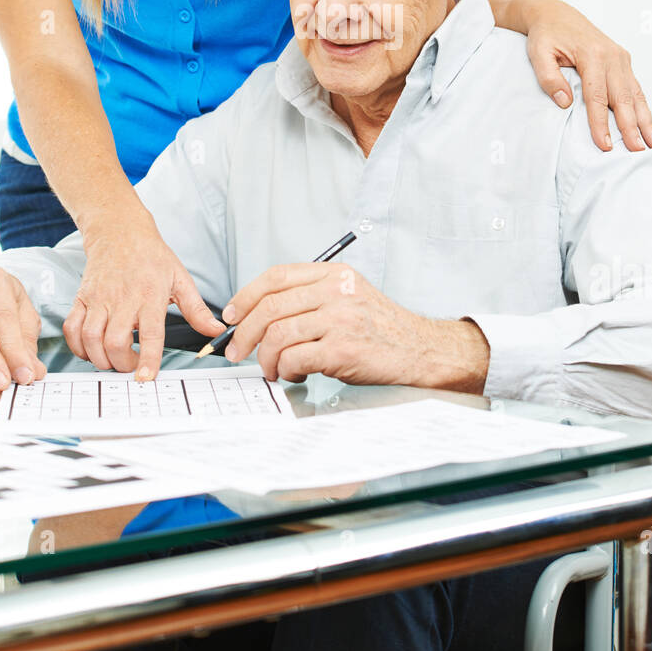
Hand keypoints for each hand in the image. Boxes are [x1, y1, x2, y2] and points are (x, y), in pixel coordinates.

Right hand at [63, 215, 223, 378]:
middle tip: (132, 367)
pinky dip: (78, 346)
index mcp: (150, 295)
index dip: (148, 359)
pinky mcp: (82, 298)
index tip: (146, 377)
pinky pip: (72, 328)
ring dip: (100, 358)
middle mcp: (123, 298)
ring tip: (112, 360)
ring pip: (91, 338)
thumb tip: (216, 329)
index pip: (150, 334)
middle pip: (115, 342)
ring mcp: (99, 298)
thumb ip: (197, 310)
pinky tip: (91, 350)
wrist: (120, 231)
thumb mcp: (180, 279)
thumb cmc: (152, 256)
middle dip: (122, 364)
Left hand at [223, 262, 489, 391]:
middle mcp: (336, 291)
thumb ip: (312, 297)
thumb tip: (260, 315)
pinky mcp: (343, 349)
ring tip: (271, 370)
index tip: (231, 315)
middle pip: (270, 307)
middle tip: (236, 352)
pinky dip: (285, 370)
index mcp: (334, 274)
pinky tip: (293, 375)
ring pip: (278, 335)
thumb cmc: (381, 329)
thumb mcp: (349, 297)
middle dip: (244, 333)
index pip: (277, 276)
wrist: (420, 350)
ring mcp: (340, 319)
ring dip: (265, 358)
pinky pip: (295, 358)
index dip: (246, 296)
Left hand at [517, 0, 651, 152]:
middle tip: (638, 151)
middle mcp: (611, 56)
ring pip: (635, 94)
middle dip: (631, 127)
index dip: (601, 123)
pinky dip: (643, 108)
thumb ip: (548, 77)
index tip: (604, 145)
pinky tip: (649, 124)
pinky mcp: (623, 61)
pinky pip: (635, 88)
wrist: (556, 14)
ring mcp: (620, 58)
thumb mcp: (538, 53)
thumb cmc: (547, 35)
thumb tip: (564, 101)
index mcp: (592, 55)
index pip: (597, 97)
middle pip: (623, 98)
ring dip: (645, 120)